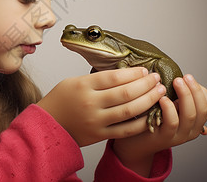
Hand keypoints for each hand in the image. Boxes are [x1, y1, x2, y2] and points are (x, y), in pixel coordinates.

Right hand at [37, 67, 166, 146]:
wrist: (47, 125)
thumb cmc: (60, 100)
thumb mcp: (73, 81)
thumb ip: (96, 79)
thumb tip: (125, 74)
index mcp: (83, 86)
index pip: (114, 77)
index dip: (134, 73)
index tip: (145, 70)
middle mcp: (90, 103)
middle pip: (126, 93)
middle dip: (146, 85)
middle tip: (157, 79)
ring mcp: (96, 121)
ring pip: (129, 110)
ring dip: (148, 100)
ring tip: (159, 92)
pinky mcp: (99, 135)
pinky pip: (125, 129)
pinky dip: (141, 122)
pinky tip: (151, 113)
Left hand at [112, 74, 206, 175]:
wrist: (136, 143)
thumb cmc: (151, 120)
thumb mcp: (168, 108)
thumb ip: (176, 97)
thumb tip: (179, 76)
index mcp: (194, 122)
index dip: (199, 90)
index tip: (188, 77)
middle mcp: (190, 130)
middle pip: (201, 109)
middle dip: (193, 90)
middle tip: (183, 76)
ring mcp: (179, 136)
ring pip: (189, 115)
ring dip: (184, 95)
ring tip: (175, 82)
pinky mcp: (164, 138)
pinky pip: (172, 122)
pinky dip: (169, 108)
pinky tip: (163, 98)